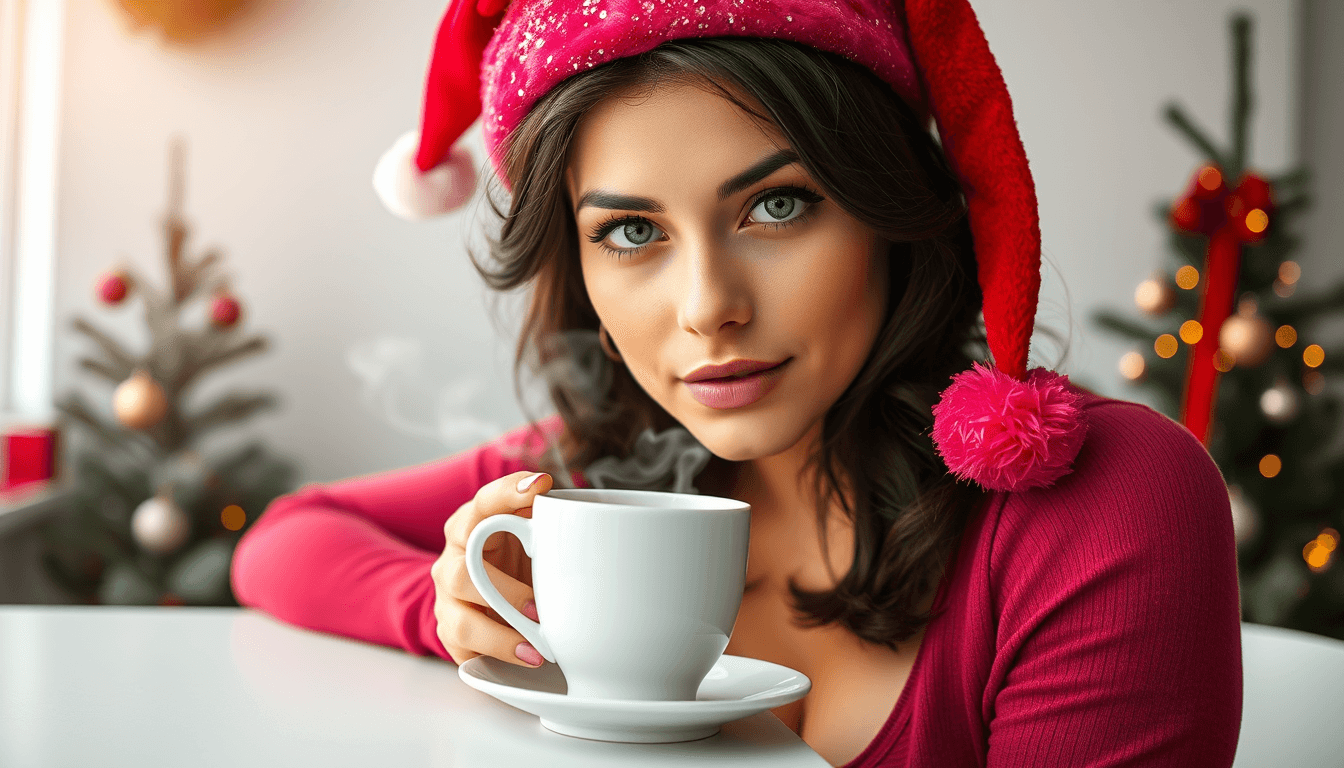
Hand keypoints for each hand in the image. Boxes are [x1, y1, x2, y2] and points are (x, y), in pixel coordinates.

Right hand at [431, 470, 551, 666]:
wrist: (486, 595)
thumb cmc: (515, 556)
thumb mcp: (530, 533)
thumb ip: (547, 521)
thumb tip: (588, 516)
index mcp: (472, 524)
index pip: (485, 502)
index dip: (509, 492)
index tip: (541, 485)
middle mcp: (453, 558)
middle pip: (464, 570)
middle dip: (505, 592)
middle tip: (540, 609)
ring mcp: (447, 596)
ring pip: (461, 619)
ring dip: (501, 634)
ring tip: (538, 648)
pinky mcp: (449, 628)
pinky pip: (463, 644)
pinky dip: (498, 653)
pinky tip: (527, 658)